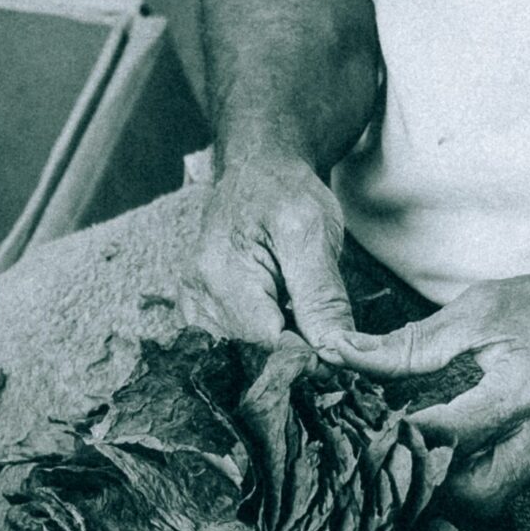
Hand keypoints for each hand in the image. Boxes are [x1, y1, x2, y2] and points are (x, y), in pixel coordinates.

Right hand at [182, 155, 356, 348]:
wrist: (258, 170)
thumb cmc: (286, 193)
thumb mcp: (314, 234)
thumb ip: (322, 297)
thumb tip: (336, 353)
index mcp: (221, 276)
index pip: (266, 347)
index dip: (307, 356)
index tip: (334, 345)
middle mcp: (196, 297)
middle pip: (252, 358)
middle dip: (292, 352)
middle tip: (318, 322)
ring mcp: (193, 306)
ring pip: (244, 359)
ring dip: (278, 348)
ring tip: (295, 311)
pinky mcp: (198, 312)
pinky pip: (234, 349)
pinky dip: (262, 342)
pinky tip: (278, 316)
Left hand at [328, 267, 529, 516]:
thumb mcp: (481, 309)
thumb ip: (414, 343)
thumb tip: (347, 353)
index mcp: (522, 391)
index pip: (445, 437)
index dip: (398, 438)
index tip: (365, 426)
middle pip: (470, 500)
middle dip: (424, 486)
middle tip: (391, 455)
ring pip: (490, 505)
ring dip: (447, 491)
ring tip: (416, 458)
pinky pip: (511, 490)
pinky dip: (475, 480)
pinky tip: (452, 457)